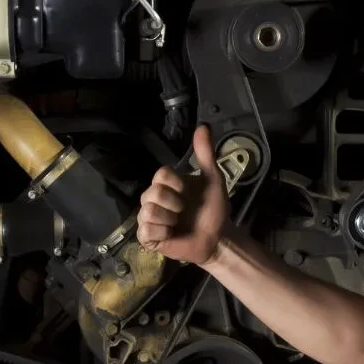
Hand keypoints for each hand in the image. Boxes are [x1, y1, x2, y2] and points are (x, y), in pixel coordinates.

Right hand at [136, 125, 229, 265]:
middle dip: (174, 203)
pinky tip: (171, 235)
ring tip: (178, 224)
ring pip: (148, 211)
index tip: (187, 192)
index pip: (160, 175)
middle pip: (152, 193)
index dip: (176, 184)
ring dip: (169, 219)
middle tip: (184, 211)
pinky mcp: (148, 237)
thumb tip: (203, 126)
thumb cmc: (213, 208)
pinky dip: (162, 233)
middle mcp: (153, 198)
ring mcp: (149, 218)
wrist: (217, 237)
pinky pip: (145, 231)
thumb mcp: (213, 179)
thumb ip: (205, 153)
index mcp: (166, 184)